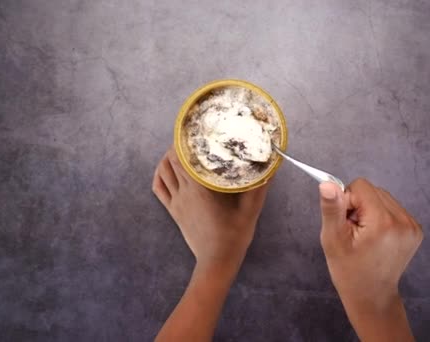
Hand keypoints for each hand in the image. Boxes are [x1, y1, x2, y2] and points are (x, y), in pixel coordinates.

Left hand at [153, 146, 270, 341]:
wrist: (217, 261)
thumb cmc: (235, 235)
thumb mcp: (251, 209)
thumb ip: (259, 186)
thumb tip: (271, 165)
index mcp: (200, 189)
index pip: (183, 157)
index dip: (184, 141)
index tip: (192, 130)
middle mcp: (184, 192)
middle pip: (171, 161)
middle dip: (177, 145)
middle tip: (189, 137)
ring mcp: (176, 202)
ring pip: (162, 172)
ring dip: (166, 158)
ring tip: (178, 149)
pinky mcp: (172, 211)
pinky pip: (158, 189)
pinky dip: (158, 175)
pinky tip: (165, 169)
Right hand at [318, 178, 421, 340]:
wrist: (372, 295)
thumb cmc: (349, 271)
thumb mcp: (333, 239)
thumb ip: (332, 208)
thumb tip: (328, 183)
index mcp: (382, 222)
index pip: (360, 186)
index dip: (347, 201)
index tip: (346, 223)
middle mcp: (402, 221)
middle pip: (373, 190)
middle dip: (358, 206)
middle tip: (354, 231)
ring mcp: (412, 226)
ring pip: (382, 197)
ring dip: (369, 210)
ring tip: (364, 235)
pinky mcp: (416, 229)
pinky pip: (392, 208)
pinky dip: (381, 217)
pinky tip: (376, 236)